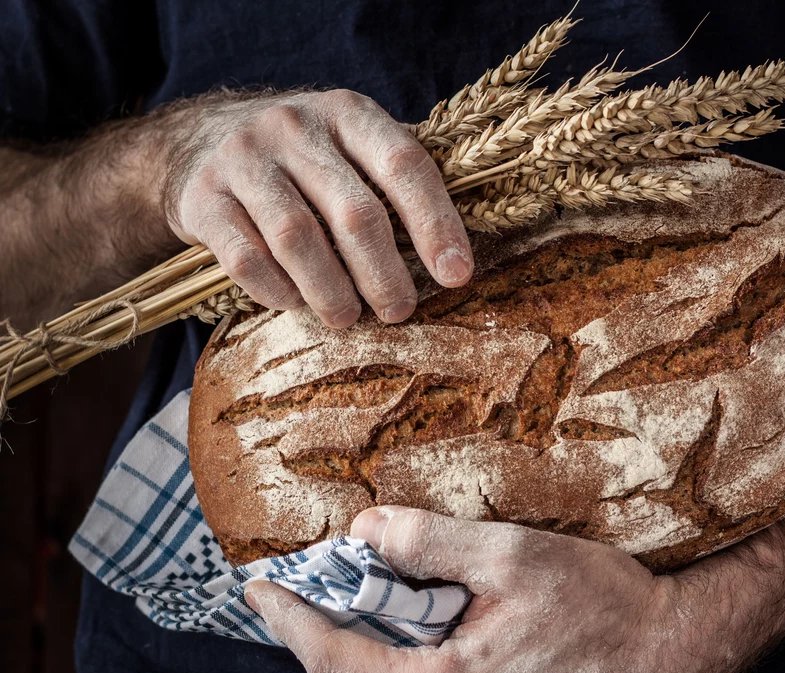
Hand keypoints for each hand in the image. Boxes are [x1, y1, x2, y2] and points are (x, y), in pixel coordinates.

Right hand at [163, 91, 472, 326]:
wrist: (198, 140)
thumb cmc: (301, 158)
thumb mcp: (349, 146)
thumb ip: (394, 183)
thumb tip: (451, 258)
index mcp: (348, 113)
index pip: (404, 165)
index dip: (435, 223)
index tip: (456, 273)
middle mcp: (295, 126)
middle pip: (354, 212)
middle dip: (384, 274)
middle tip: (399, 310)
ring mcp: (243, 158)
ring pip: (297, 239)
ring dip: (331, 291)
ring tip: (348, 317)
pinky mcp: (203, 197)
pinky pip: (246, 258)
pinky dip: (278, 291)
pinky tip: (295, 303)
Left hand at [245, 507, 782, 672]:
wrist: (665, 660)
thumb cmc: (600, 606)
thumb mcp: (512, 556)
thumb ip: (429, 540)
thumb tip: (364, 529)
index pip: (332, 655)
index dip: (289, 617)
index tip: (259, 586)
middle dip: (317, 631)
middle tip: (306, 583)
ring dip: (356, 648)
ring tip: (355, 597)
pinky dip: (393, 663)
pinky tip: (412, 626)